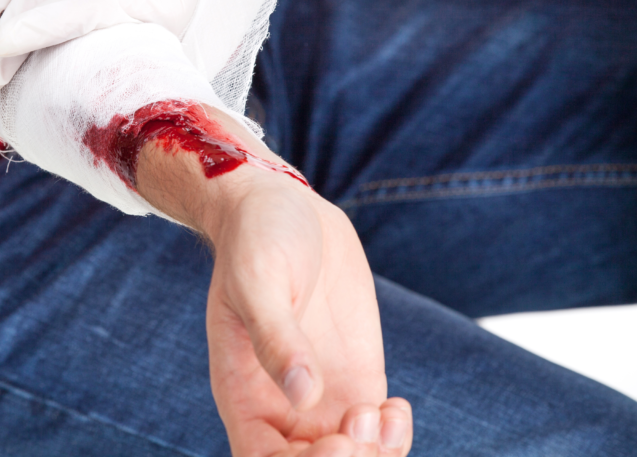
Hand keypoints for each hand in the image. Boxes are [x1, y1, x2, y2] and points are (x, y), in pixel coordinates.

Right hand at [205, 175, 411, 455]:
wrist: (282, 206)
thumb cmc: (255, 238)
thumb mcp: (258, 282)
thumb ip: (276, 338)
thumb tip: (303, 396)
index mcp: (242, 392)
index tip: (337, 439)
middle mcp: (280, 404)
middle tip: (363, 420)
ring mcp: (322, 393)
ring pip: (352, 456)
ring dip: (376, 454)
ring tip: (383, 411)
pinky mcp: (355, 375)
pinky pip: (376, 430)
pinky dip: (393, 435)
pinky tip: (396, 406)